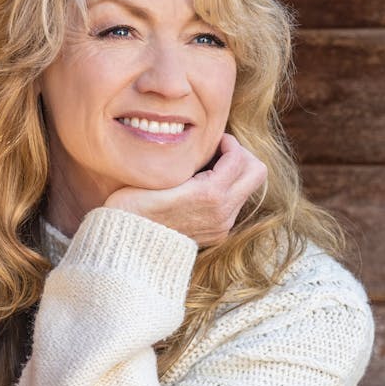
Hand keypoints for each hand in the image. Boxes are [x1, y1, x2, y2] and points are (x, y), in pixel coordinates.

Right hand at [104, 133, 267, 246]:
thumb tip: (205, 143)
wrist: (127, 246)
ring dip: (234, 174)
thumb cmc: (135, 203)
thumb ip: (191, 157)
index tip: (211, 140)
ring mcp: (223, 225)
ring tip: (209, 169)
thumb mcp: (162, 173)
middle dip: (242, 156)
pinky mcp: (218, 234)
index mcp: (211, 193)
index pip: (239, 156)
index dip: (228, 141)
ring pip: (247, 189)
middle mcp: (223, 211)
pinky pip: (234, 204)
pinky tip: (202, 187)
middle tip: (219, 151)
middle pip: (257, 172)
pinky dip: (226, 191)